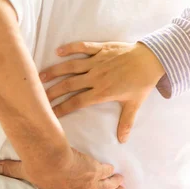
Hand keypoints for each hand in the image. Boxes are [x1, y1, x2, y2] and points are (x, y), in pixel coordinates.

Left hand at [0, 149, 124, 188]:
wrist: (51, 160)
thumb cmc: (37, 168)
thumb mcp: (22, 171)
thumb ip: (11, 170)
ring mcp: (88, 184)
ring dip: (113, 188)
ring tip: (121, 185)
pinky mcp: (94, 171)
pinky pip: (105, 173)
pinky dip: (111, 173)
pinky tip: (114, 171)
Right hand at [40, 42, 164, 142]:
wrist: (151, 60)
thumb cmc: (142, 83)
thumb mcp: (134, 104)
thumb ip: (126, 122)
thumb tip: (122, 141)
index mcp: (102, 92)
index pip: (77, 102)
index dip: (62, 108)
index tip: (50, 114)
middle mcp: (96, 77)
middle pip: (69, 84)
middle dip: (52, 91)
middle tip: (38, 97)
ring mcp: (97, 61)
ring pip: (71, 66)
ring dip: (55, 71)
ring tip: (40, 76)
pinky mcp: (101, 49)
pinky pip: (82, 47)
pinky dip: (70, 48)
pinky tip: (58, 51)